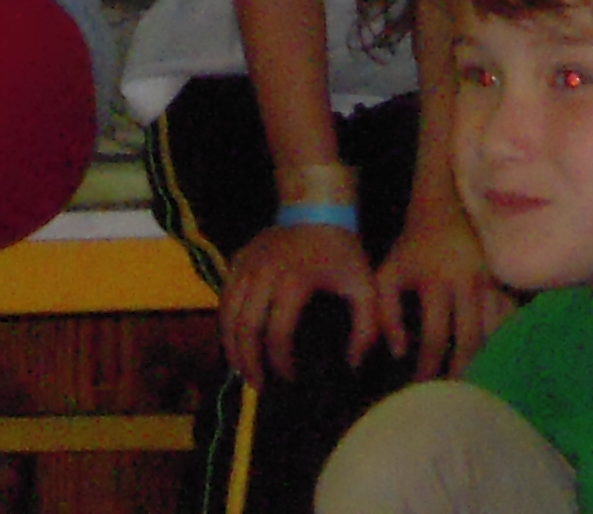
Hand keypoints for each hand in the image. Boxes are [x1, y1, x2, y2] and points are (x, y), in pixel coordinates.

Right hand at [217, 216, 371, 382]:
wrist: (317, 207)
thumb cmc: (342, 251)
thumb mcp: (366, 287)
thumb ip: (367, 329)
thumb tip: (352, 364)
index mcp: (293, 282)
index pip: (277, 332)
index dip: (280, 361)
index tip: (290, 378)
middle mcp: (263, 273)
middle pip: (244, 326)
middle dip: (248, 360)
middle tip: (256, 385)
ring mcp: (246, 264)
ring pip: (227, 311)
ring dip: (230, 344)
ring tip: (239, 368)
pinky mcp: (238, 258)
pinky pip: (225, 295)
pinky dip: (226, 320)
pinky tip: (234, 339)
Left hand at [376, 200, 508, 379]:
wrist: (445, 203)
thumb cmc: (414, 244)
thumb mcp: (389, 270)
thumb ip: (385, 311)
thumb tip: (398, 352)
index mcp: (435, 282)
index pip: (433, 336)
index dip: (427, 366)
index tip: (421, 388)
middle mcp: (467, 283)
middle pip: (470, 340)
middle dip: (463, 371)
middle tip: (456, 396)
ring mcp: (492, 282)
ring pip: (496, 332)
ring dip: (489, 360)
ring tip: (480, 384)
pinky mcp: (507, 279)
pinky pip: (513, 318)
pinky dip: (509, 340)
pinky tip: (504, 359)